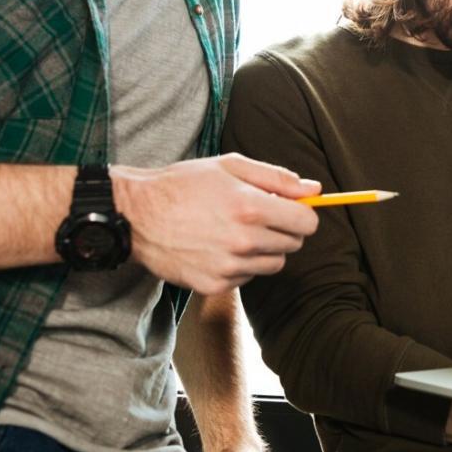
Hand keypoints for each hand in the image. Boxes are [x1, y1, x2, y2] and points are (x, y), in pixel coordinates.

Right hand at [113, 154, 320, 294]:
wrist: (137, 216)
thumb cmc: (183, 185)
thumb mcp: (230, 166)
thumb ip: (277, 178)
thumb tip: (314, 190)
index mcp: (250, 207)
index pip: (307, 223)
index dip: (303, 215)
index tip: (291, 210)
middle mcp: (243, 241)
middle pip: (293, 245)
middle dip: (283, 230)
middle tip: (257, 217)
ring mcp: (229, 267)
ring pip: (273, 264)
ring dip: (264, 249)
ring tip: (235, 231)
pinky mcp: (214, 285)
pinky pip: (247, 278)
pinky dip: (241, 265)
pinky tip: (217, 247)